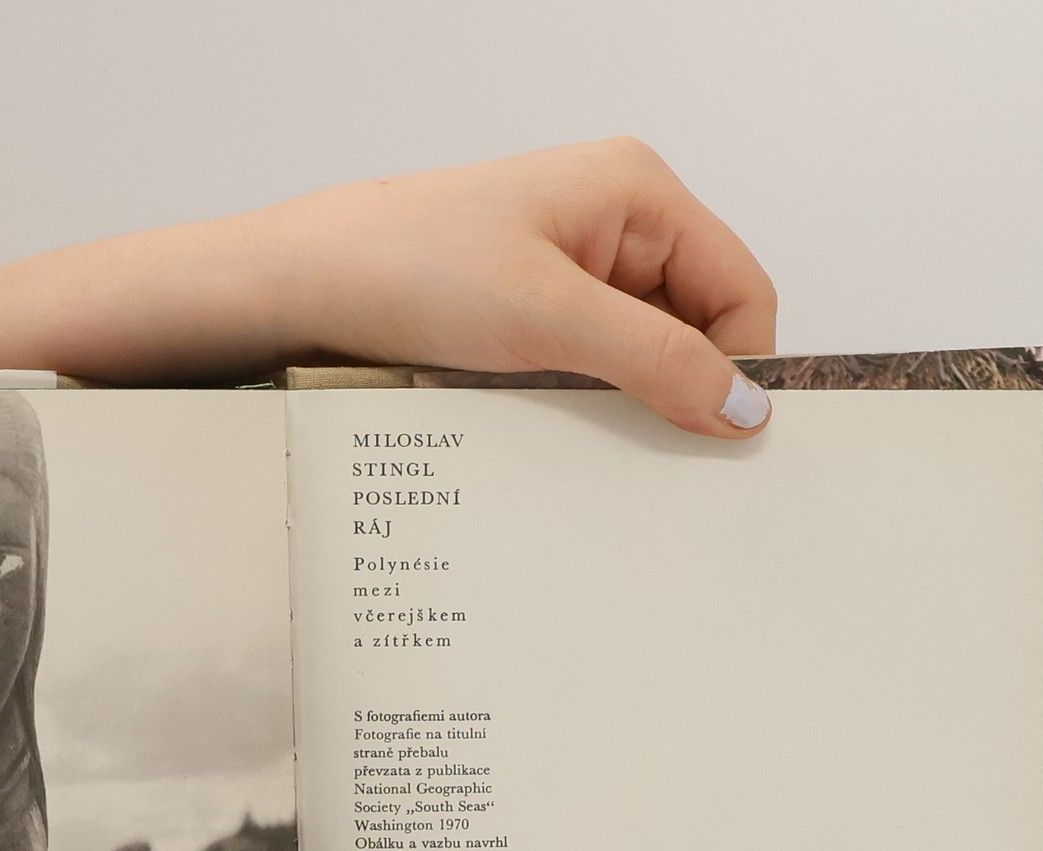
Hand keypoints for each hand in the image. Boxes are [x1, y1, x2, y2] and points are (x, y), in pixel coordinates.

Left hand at [0, 139, 777, 437]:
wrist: (298, 289)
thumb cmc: (407, 269)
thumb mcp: (548, 319)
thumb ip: (656, 361)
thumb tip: (744, 409)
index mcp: (637, 193)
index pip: (740, 292)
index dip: (739, 369)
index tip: (723, 446)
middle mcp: (612, 223)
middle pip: (695, 326)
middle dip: (682, 393)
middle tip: (661, 466)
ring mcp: (567, 270)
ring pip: (639, 356)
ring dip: (627, 406)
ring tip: (593, 447)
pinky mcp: (526, 313)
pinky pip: (587, 368)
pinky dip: (584, 406)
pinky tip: (557, 435)